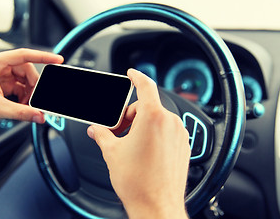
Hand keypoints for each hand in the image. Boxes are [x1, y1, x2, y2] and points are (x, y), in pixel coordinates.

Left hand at [0, 48, 62, 128]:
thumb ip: (21, 112)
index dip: (42, 56)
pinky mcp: (1, 82)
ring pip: (24, 78)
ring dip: (30, 91)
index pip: (23, 55)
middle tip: (37, 98)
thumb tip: (39, 115)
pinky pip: (19, 86)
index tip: (56, 59)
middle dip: (34, 84)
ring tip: (28, 104)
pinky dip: (24, 95)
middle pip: (26, 69)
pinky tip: (23, 104)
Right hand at [87, 69, 189, 218]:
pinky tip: (142, 150)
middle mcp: (170, 123)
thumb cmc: (138, 182)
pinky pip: (166, 131)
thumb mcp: (112, 152)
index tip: (132, 74)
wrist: (157, 206)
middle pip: (146, 106)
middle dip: (129, 115)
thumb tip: (96, 129)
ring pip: (157, 119)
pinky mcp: (183, 146)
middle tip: (117, 130)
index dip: (137, 77)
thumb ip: (102, 134)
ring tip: (129, 144)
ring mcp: (179, 135)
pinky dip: (153, 134)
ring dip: (141, 125)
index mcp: (153, 118)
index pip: (146, 86)